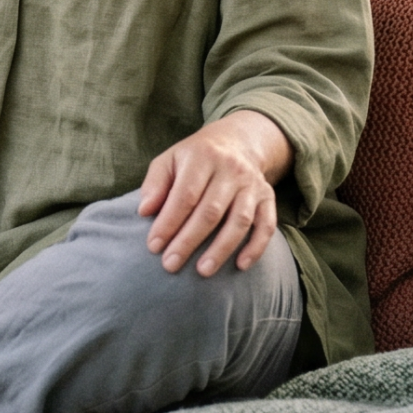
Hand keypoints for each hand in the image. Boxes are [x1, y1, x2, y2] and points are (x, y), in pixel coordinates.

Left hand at [138, 110, 291, 275]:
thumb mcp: (170, 160)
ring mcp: (252, 185)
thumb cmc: (194, 158)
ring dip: (221, 249)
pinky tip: (241, 266)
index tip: (154, 246)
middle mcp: (231, 170)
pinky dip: (256, 247)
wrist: (236, 141)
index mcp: (203, 157)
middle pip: (210, 211)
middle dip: (189, 241)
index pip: (185, 195)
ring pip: (239, 221)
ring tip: (202, 271)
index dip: (169, 222)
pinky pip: (266, 225)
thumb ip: (155, 184)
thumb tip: (144, 211)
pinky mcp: (268, 198)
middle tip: (170, 265)